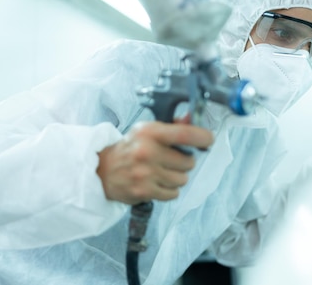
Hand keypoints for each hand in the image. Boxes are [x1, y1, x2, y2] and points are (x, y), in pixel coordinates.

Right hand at [96, 121, 213, 204]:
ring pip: (182, 179)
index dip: (202, 137)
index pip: (184, 134)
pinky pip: (173, 193)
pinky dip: (169, 190)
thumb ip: (172, 126)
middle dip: (185, 162)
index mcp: (149, 132)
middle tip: (172, 160)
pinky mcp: (144, 191)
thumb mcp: (147, 131)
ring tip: (163, 172)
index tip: (208, 140)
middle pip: (188, 161)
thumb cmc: (130, 148)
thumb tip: (193, 118)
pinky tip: (157, 182)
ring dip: (177, 177)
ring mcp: (145, 173)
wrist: (103, 170)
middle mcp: (147, 151)